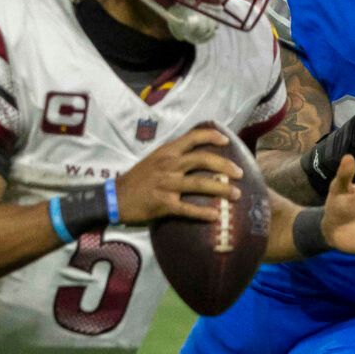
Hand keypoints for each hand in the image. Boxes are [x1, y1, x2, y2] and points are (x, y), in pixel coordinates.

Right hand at [116, 125, 242, 224]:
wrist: (115, 197)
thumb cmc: (136, 179)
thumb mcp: (153, 159)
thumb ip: (173, 155)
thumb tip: (195, 153)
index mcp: (166, 152)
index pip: (193, 138)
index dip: (212, 137)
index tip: (226, 140)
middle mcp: (168, 165)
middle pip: (203, 160)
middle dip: (225, 165)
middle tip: (240, 173)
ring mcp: (166, 184)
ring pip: (200, 183)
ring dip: (222, 189)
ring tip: (237, 194)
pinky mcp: (164, 204)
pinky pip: (188, 208)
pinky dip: (203, 213)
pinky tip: (216, 216)